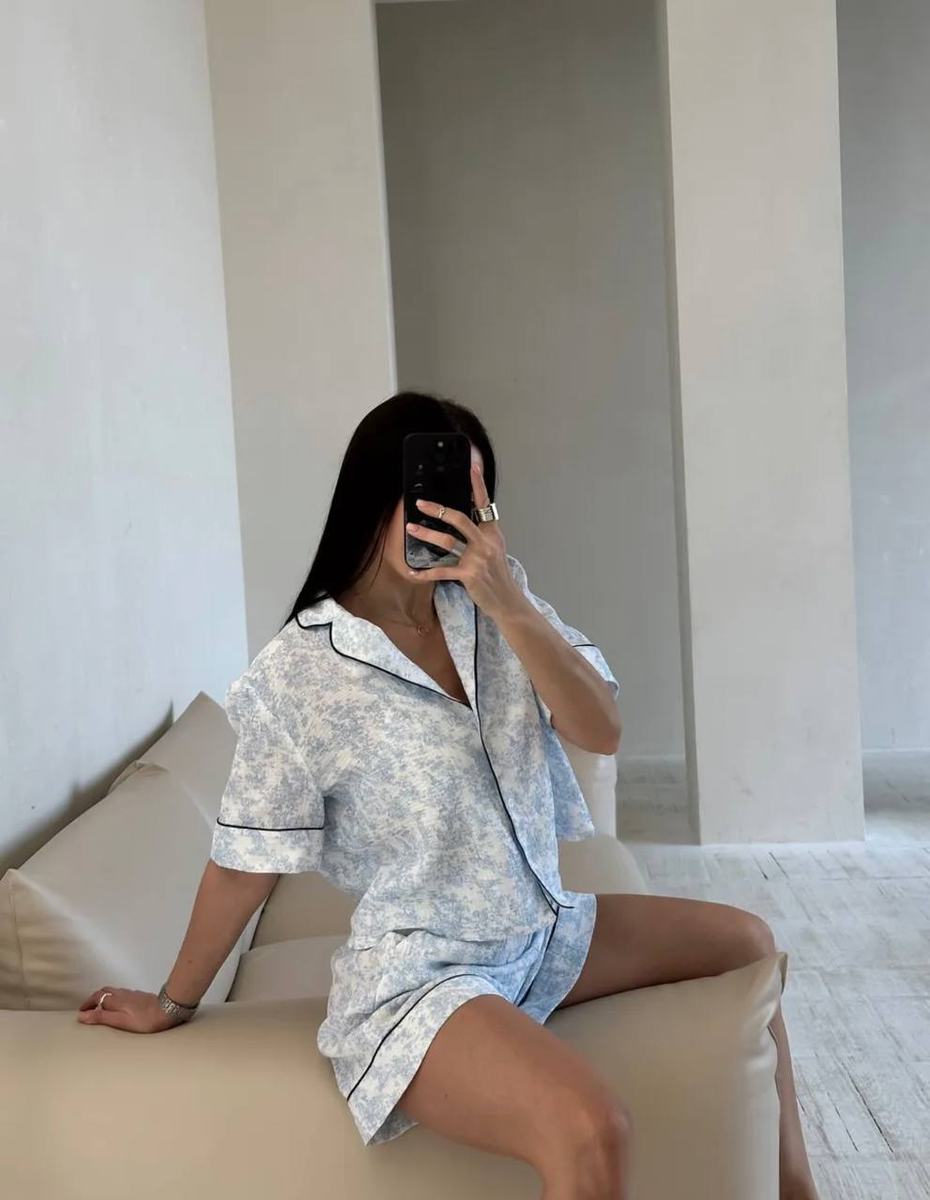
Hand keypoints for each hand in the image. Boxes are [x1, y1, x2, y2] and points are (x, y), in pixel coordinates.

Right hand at [76, 985, 184, 1033]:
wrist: (167, 1009)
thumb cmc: (143, 1020)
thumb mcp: (120, 1021)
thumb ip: (101, 1017)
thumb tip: (82, 1016)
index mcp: (115, 999)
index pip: (96, 997)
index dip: (87, 1004)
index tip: (81, 1012)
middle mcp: (122, 993)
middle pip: (104, 991)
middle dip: (94, 998)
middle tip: (88, 1009)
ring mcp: (131, 993)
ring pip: (114, 991)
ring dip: (104, 997)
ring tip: (100, 1007)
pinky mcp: (139, 995)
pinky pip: (122, 993)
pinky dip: (114, 997)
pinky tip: (118, 1005)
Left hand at [405, 461, 525, 621]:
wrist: (507, 600)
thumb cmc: (498, 575)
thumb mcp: (495, 549)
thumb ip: (482, 534)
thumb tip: (465, 520)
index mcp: (492, 533)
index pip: (484, 504)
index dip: (478, 485)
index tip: (472, 467)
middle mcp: (486, 542)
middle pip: (459, 519)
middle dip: (438, 510)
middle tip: (421, 503)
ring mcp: (478, 559)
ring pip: (448, 542)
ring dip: (426, 534)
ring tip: (411, 528)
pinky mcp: (469, 575)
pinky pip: (443, 571)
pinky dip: (426, 573)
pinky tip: (413, 572)